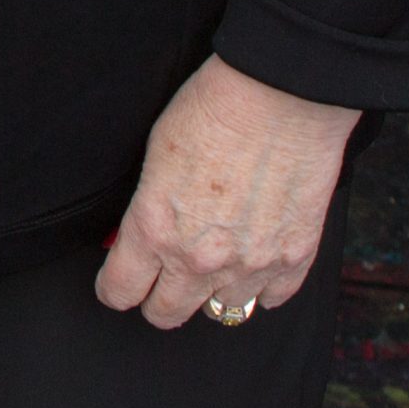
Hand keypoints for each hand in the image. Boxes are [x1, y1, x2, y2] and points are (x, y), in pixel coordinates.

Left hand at [95, 56, 357, 329]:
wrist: (279, 93)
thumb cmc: (212, 107)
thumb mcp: (154, 152)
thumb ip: (146, 206)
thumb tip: (136, 235)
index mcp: (155, 228)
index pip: (120, 290)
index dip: (114, 286)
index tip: (119, 281)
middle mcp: (199, 259)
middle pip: (165, 315)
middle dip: (157, 298)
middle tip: (161, 276)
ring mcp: (249, 265)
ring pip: (220, 312)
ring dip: (213, 289)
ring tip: (214, 258)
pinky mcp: (293, 260)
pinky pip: (270, 299)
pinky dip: (261, 284)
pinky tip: (253, 255)